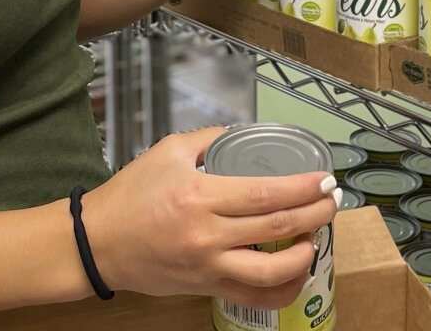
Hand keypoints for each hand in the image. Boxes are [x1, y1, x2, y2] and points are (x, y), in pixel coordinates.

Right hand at [83, 127, 340, 308]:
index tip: (324, 180)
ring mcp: (208, 266)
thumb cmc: (129, 196)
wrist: (98, 243)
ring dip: (303, 254)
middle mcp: (207, 234)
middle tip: (332, 201)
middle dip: (314, 214)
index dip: (302, 188)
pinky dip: (282, 289)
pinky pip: (253, 296)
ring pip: (270, 270)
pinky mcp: (205, 287)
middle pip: (276, 227)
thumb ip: (208, 140)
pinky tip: (296, 273)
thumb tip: (240, 134)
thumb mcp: (167, 152)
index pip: (264, 194)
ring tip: (315, 236)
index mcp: (199, 196)